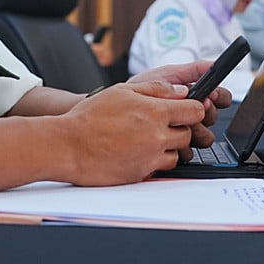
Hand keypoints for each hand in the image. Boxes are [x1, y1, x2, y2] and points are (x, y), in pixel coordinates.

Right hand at [61, 82, 205, 184]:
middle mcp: (157, 136)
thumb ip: (155, 88)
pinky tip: (138, 151)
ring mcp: (151, 157)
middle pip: (189, 134)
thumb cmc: (90, 117)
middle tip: (159, 124)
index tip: (184, 109)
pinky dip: (154, 160)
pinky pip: (160, 168)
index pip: (195, 111)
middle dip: (178, 128)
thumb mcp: (123, 90)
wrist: (68, 146)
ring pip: (177, 153)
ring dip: (167, 146)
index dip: (191, 108)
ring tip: (145, 138)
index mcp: (155, 112)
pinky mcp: (142, 174)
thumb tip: (180, 91)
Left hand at [129, 60, 231, 150]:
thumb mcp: (164, 75)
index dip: (219, 97)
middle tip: (194, 107)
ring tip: (179, 122)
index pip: (219, 98)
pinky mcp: (175, 149)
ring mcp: (184, 133)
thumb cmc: (139, 91)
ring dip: (194, 129)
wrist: (118, 110)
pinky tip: (169, 137)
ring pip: (205, 137)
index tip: (211, 96)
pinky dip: (180, 145)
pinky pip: (188, 152)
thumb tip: (212, 65)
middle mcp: (191, 116)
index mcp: (193, 97)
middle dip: (206, 112)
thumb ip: (190, 70)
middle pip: (214, 118)